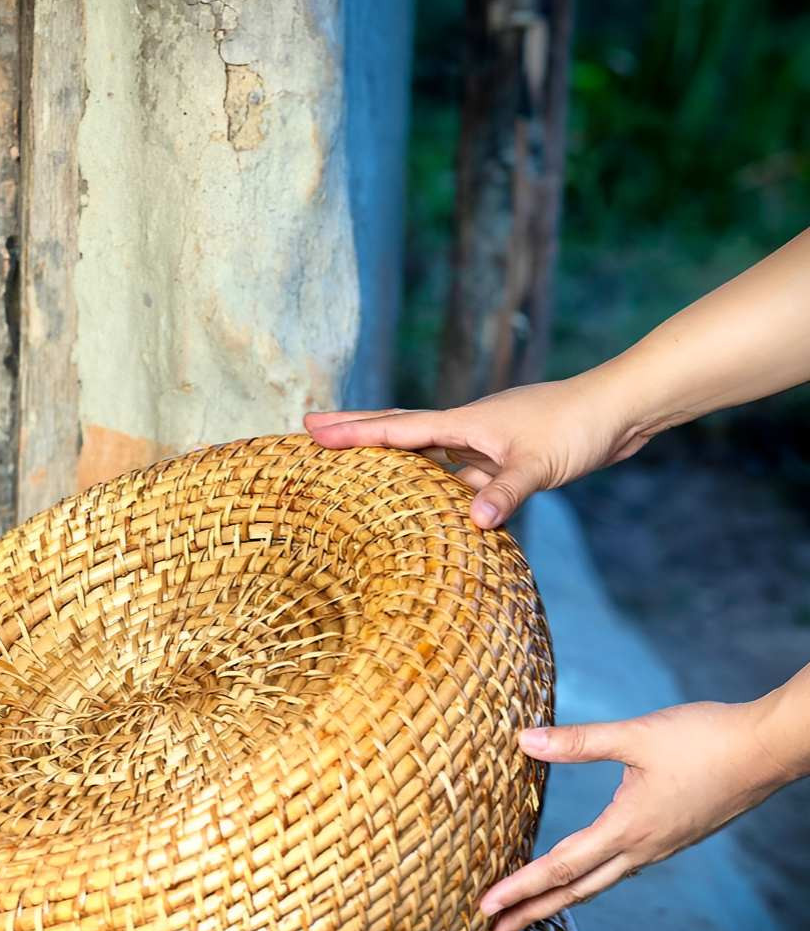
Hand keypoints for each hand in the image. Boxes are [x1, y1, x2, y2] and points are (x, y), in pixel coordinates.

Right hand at [306, 230, 809, 529]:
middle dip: (356, 430)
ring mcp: (483, 442)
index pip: (397, 428)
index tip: (310, 429)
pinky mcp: (503, 456)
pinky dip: (433, 484)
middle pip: (399, 429)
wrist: (621, 409)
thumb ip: (506, 490)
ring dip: (389, 456)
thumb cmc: (580, 427)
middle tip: (311, 427)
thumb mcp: (541, 463)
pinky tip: (430, 503)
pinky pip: (454, 472)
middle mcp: (467, 429)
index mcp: (465, 423)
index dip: (354, 433)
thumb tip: (474, 521)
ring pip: (424, 452)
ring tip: (353, 463)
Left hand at [479, 697, 802, 930]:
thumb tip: (523, 739)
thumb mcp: (637, 736)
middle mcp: (642, 849)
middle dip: (531, 913)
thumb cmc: (706, 739)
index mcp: (627, 829)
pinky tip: (585, 875)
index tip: (484, 909)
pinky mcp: (673, 838)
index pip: (559, 868)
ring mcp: (660, 848)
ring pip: (599, 883)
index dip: (518, 888)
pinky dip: (591, 882)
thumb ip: (579, 741)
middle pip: (574, 891)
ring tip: (530, 914)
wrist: (768, 750)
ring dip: (560, 901)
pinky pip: (622, 870)